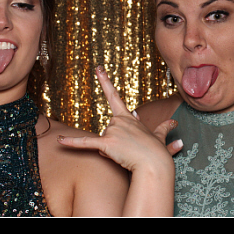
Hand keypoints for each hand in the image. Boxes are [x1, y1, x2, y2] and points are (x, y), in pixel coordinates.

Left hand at [57, 66, 182, 174]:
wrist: (154, 164)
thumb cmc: (157, 152)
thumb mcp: (160, 136)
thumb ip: (164, 128)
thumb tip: (174, 122)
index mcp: (128, 117)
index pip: (114, 96)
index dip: (105, 81)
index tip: (98, 68)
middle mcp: (118, 120)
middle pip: (106, 132)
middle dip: (113, 144)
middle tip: (128, 151)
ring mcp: (112, 131)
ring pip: (101, 143)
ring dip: (110, 151)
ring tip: (125, 155)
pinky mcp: (106, 143)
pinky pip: (85, 144)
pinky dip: (71, 144)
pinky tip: (59, 142)